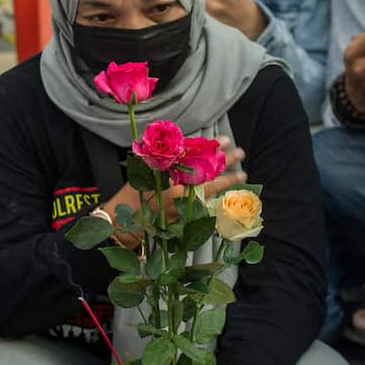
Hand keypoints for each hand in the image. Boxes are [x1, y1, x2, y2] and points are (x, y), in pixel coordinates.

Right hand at [105, 136, 246, 249]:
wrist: (122, 223)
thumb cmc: (131, 195)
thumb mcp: (144, 172)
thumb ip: (163, 160)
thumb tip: (184, 147)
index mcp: (166, 173)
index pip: (193, 156)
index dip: (209, 147)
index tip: (224, 140)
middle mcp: (177, 188)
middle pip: (206, 172)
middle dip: (224, 161)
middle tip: (241, 152)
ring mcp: (182, 204)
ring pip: (210, 189)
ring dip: (226, 181)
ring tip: (243, 174)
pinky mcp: (184, 218)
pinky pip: (205, 206)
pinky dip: (217, 199)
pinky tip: (228, 195)